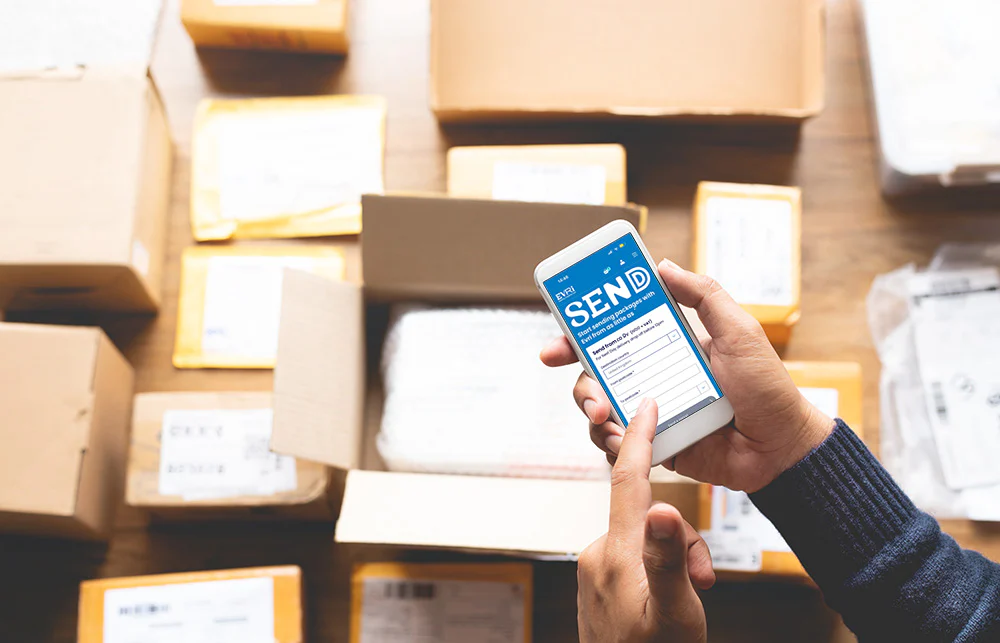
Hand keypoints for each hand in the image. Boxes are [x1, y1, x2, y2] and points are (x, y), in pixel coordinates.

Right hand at [541, 260, 834, 492]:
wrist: (780, 446)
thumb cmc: (766, 387)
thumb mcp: (738, 331)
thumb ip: (704, 295)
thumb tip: (662, 265)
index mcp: (665, 347)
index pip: (613, 336)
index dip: (579, 336)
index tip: (559, 340)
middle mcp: (651, 378)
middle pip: (594, 375)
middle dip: (579, 381)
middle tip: (581, 385)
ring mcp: (650, 414)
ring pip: (599, 410)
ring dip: (591, 410)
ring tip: (604, 415)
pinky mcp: (654, 445)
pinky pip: (617, 444)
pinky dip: (610, 442)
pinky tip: (621, 440)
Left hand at [577, 398, 713, 642]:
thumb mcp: (674, 612)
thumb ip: (670, 558)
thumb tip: (663, 507)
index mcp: (616, 553)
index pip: (628, 482)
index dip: (640, 438)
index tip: (647, 404)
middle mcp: (598, 554)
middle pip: (647, 516)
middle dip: (681, 540)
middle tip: (703, 579)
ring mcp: (596, 571)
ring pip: (645, 540)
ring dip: (674, 561)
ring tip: (691, 599)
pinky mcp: (599, 584)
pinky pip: (635, 560)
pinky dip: (658, 571)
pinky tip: (668, 602)